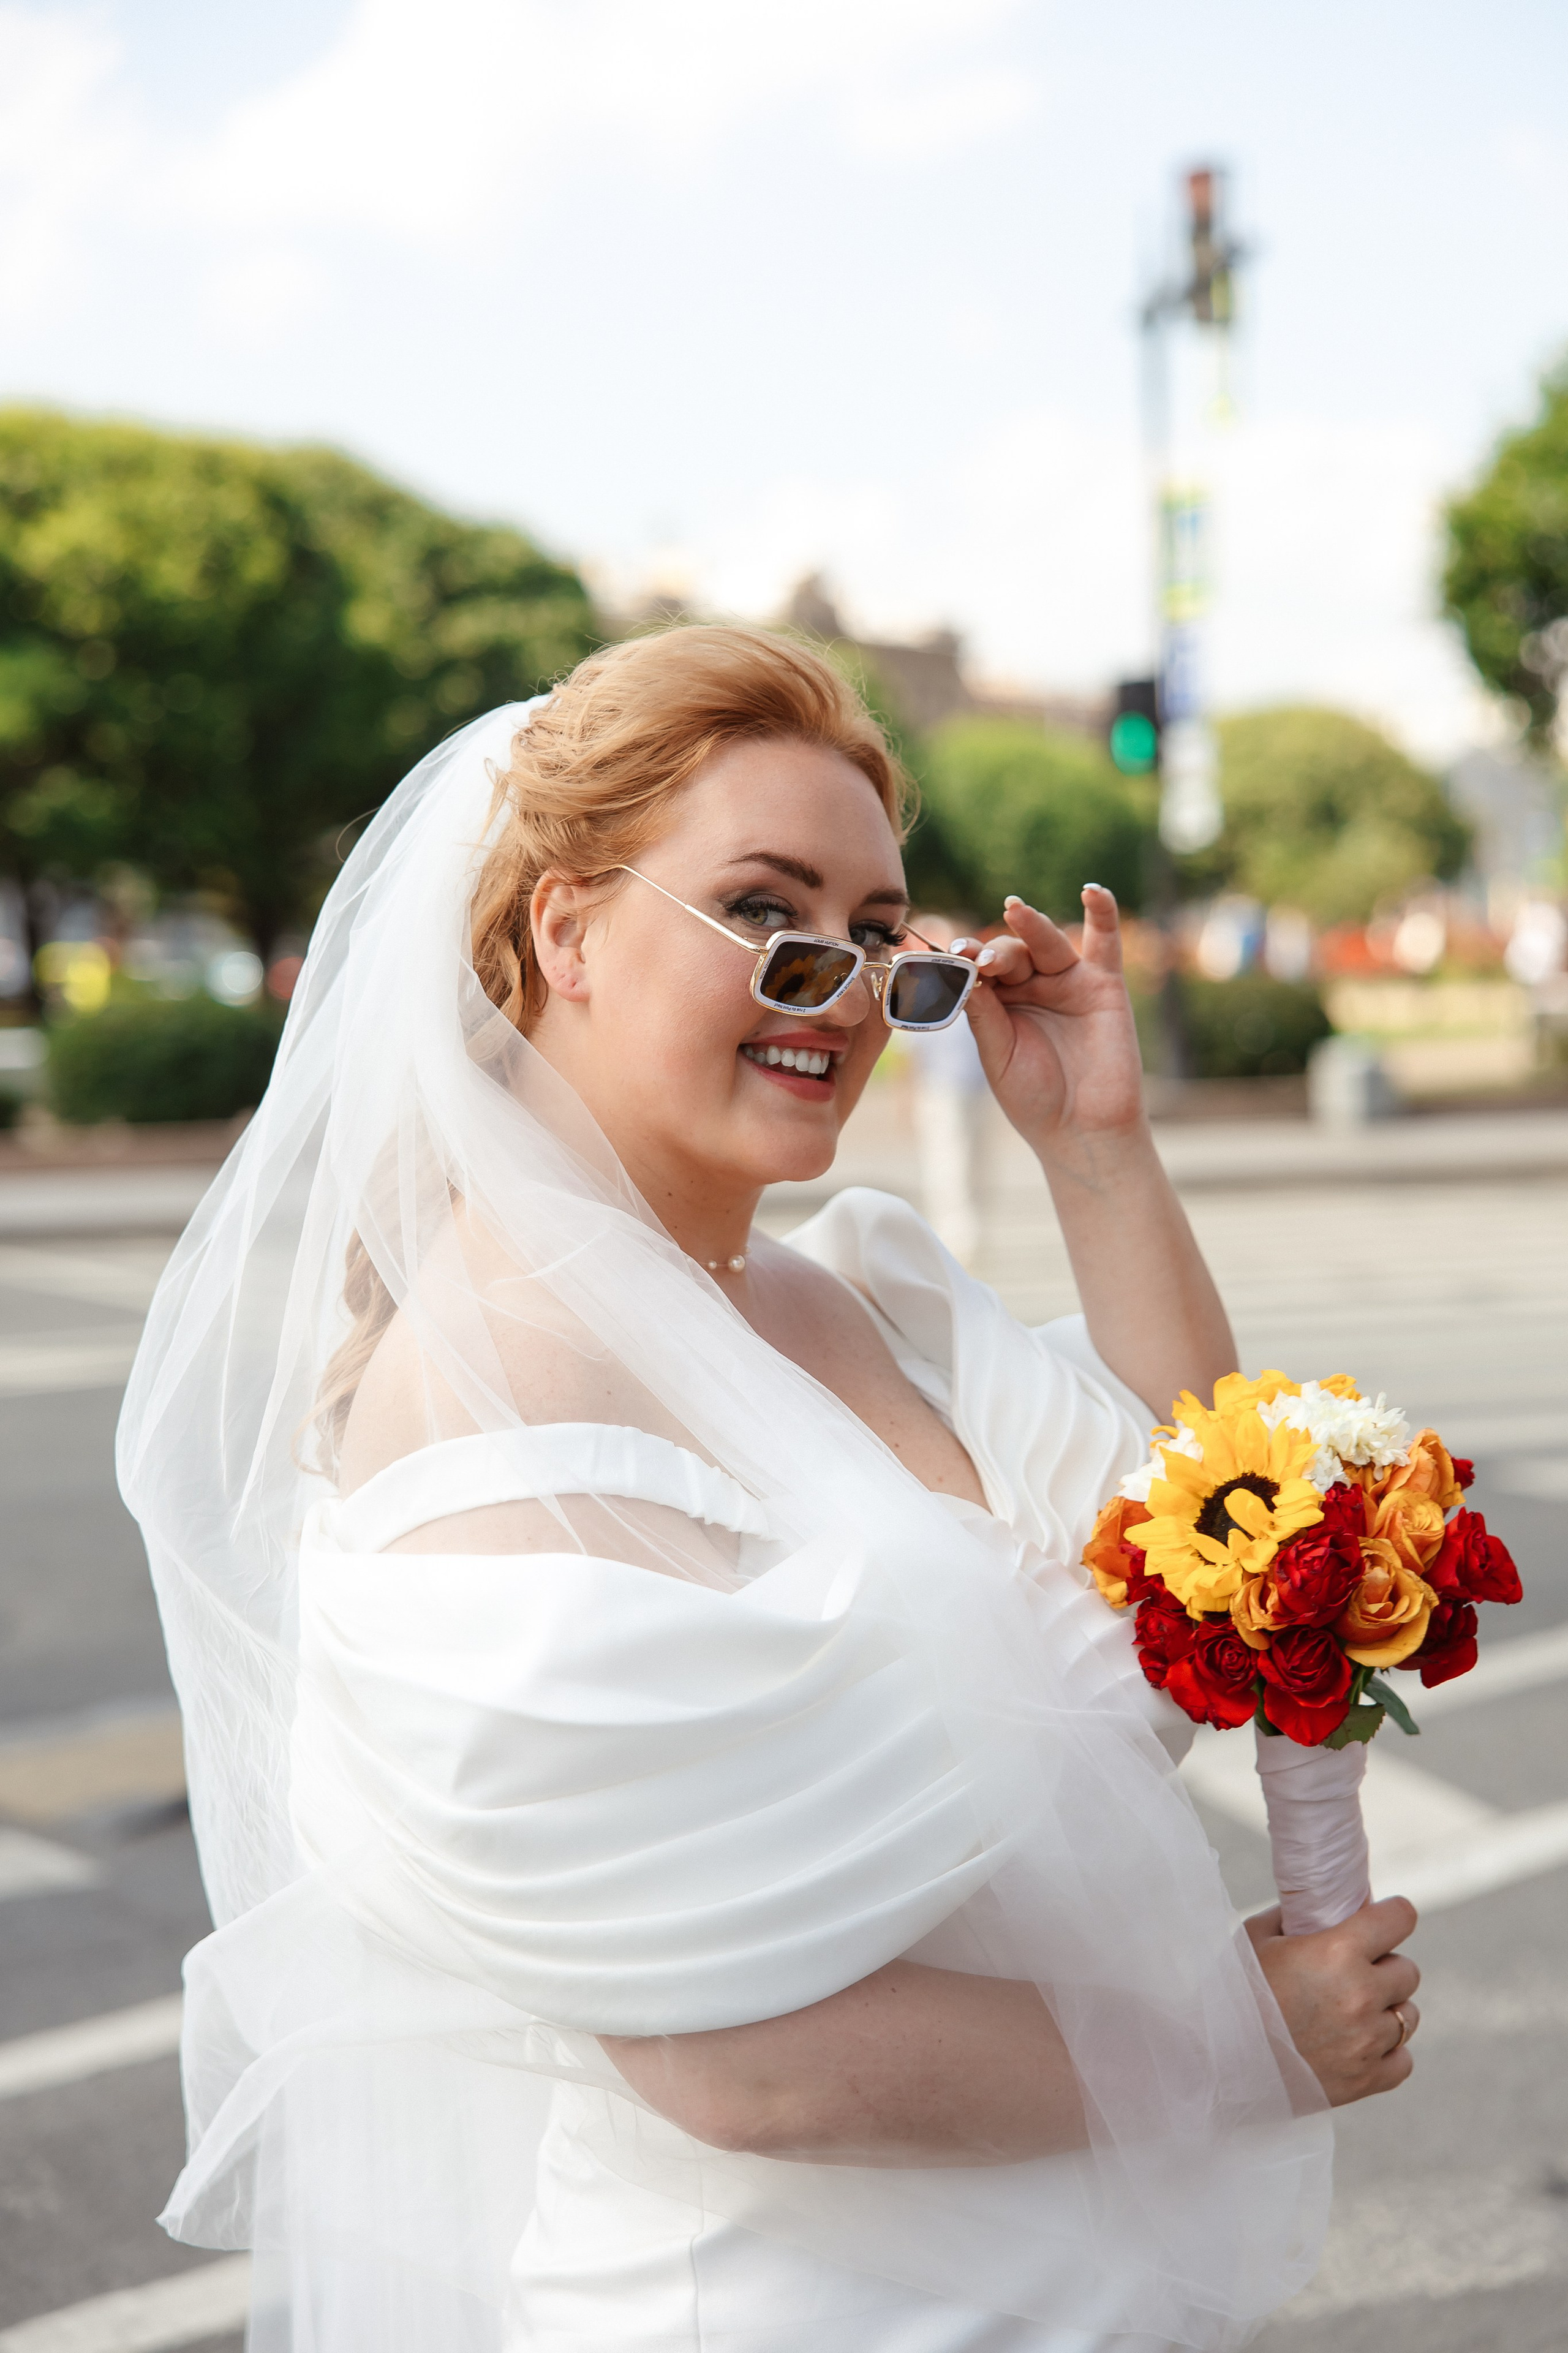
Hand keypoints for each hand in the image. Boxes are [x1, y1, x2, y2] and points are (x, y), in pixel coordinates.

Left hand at [957, 888, 1144, 1156]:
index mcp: (998, 1004)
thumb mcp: (999, 1055)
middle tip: (984, 960)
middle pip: (1011, 952)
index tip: (953, 956)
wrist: (1082, 1131)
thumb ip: (985, 1013)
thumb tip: (964, 972)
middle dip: (996, 951)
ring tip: (1014, 910)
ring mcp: (1068, 983)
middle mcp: (1031, 988)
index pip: (980, 968)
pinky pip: (1105, 942)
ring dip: (1030, 926)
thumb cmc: (1035, 1099)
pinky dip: (1102, 912)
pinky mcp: (1104, 985)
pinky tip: (1091, 890)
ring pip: (1047, 942)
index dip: (967, 959)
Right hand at [1246, 1896, 1420, 2105]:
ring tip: (1353, 2010)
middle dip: (1385, 1966)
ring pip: (1408, 2015)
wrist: (1215, 2058)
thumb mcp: (1259, 1937)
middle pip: (1407, 1971)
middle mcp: (1361, 1994)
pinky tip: (1359, 2043)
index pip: (1400, 1918)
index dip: (1394, 1915)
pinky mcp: (1366, 2080)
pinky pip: (1403, 2059)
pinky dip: (1387, 2051)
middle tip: (1355, 1971)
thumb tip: (1323, 1908)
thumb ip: (1297, 1916)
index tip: (1387, 1919)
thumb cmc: (1235, 1990)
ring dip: (1387, 2009)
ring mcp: (1367, 2041)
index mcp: (1337, 1951)